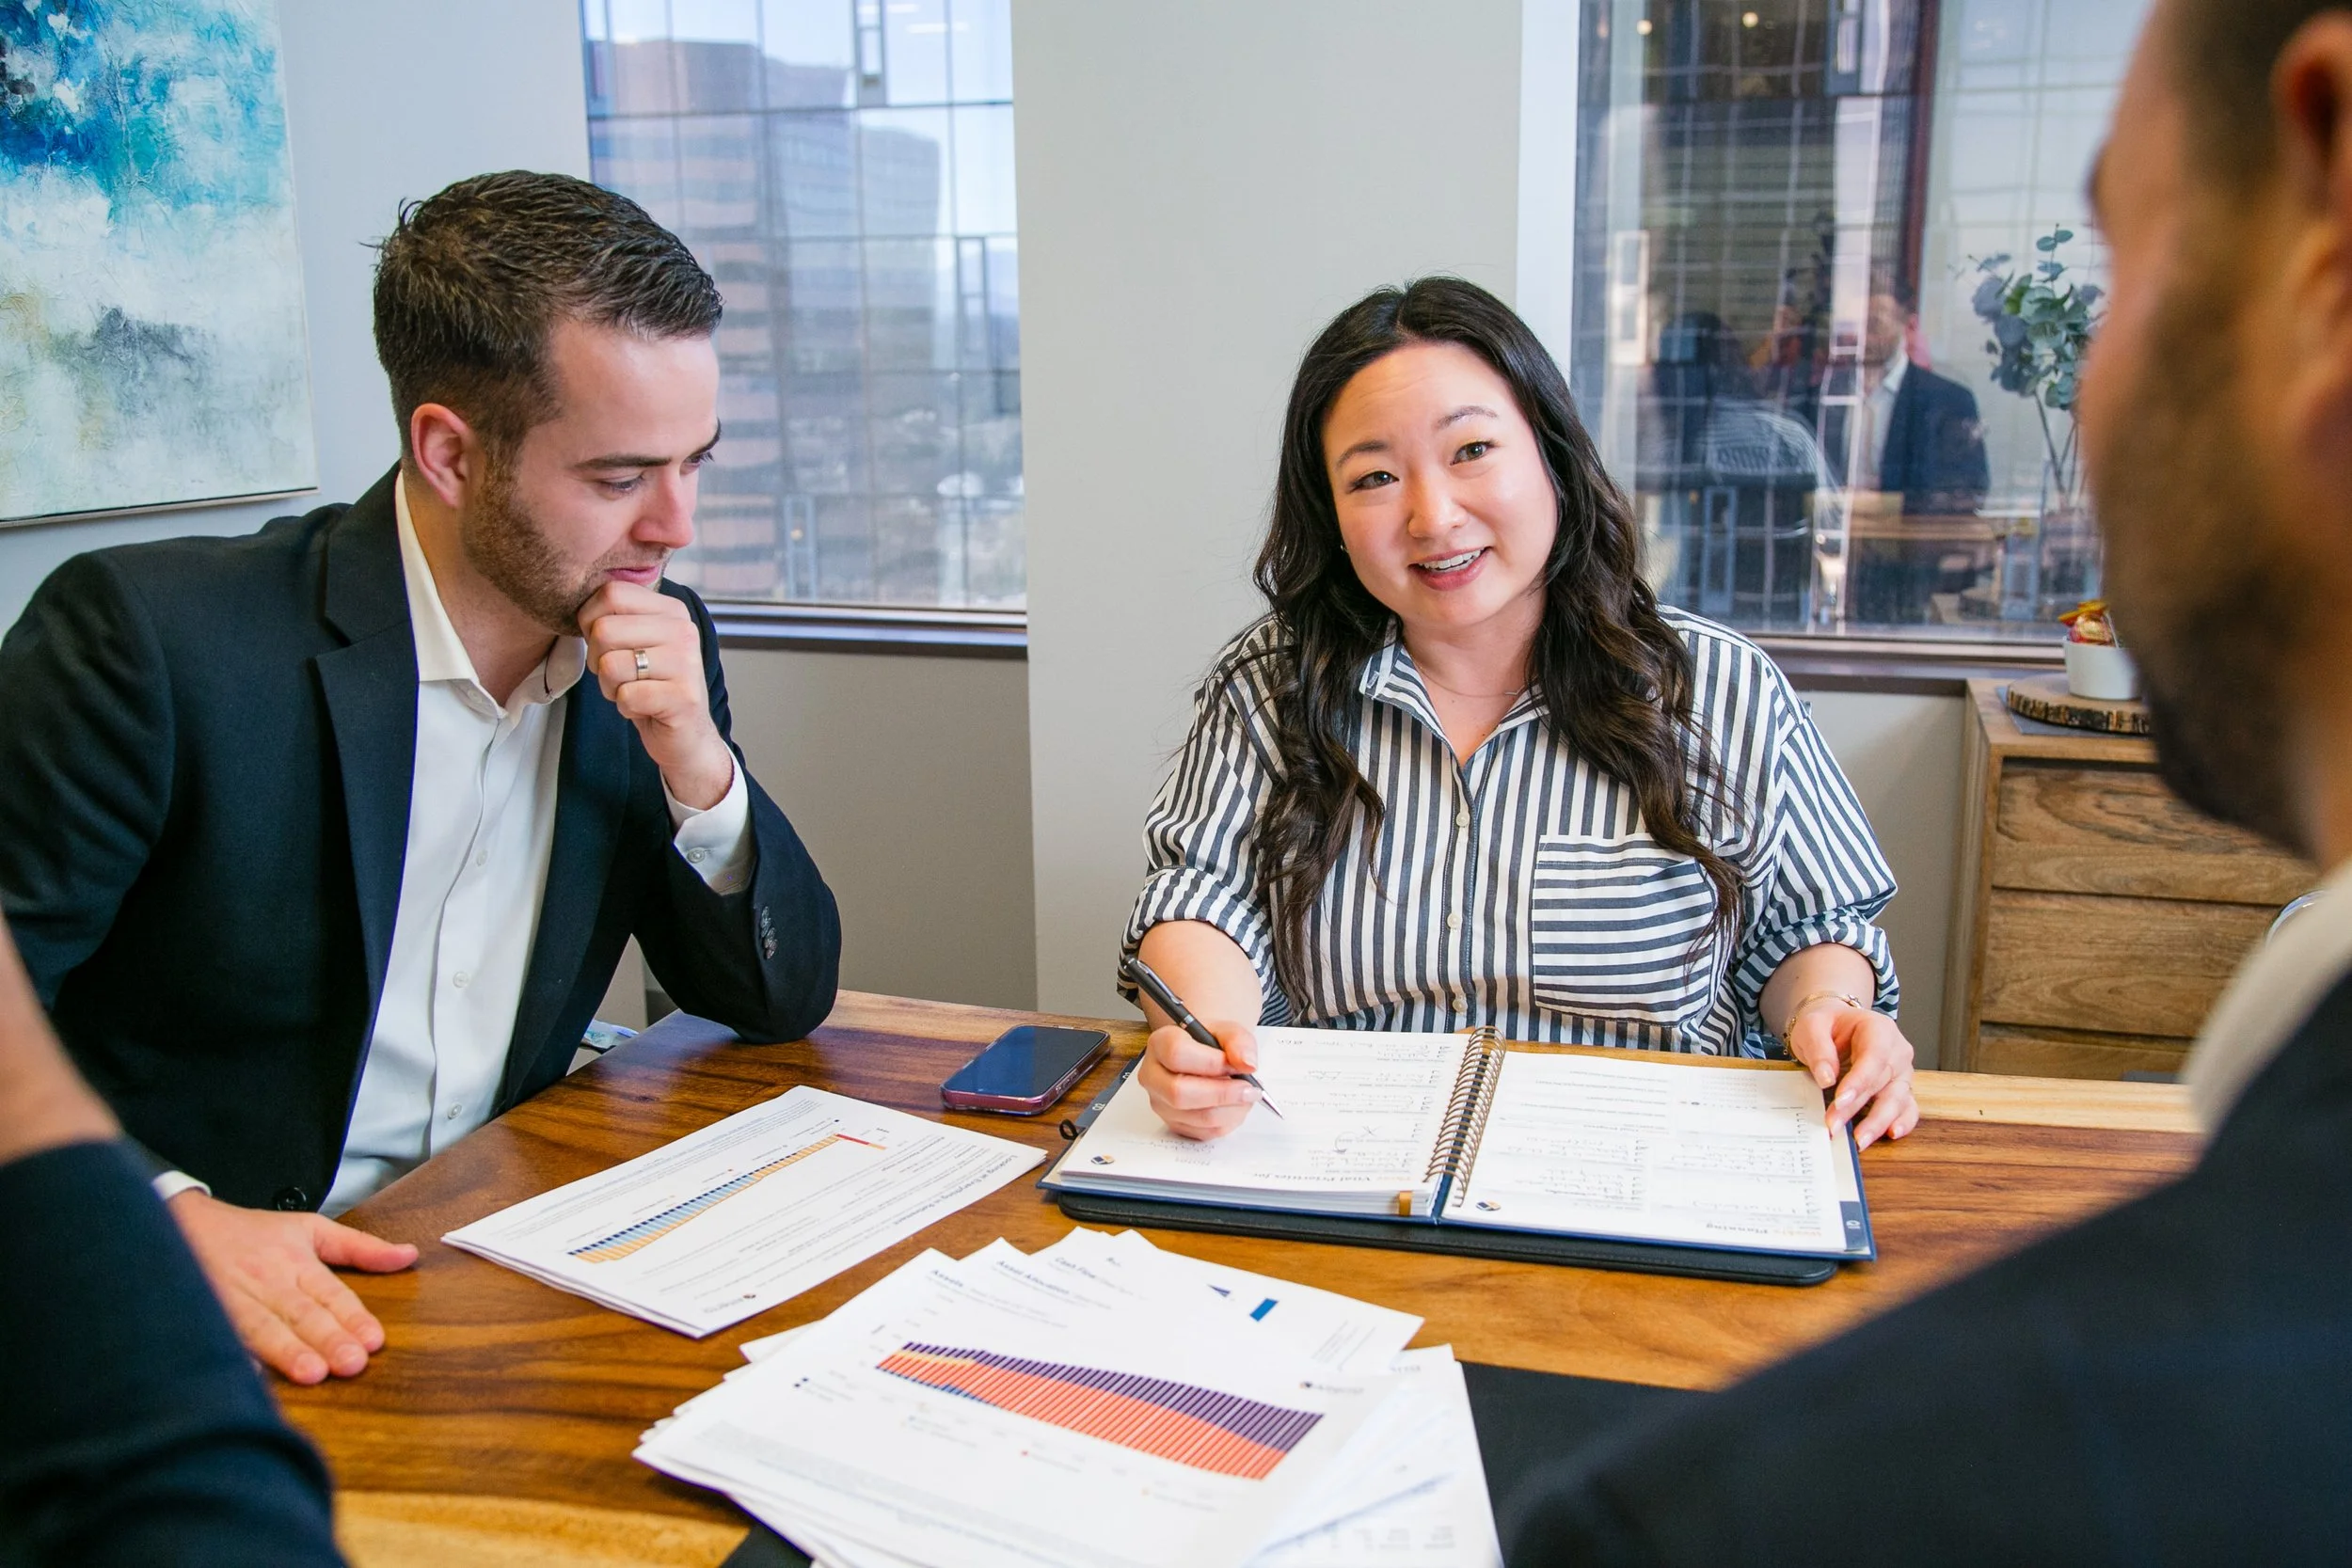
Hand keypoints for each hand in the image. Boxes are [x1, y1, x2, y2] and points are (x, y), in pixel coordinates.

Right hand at [167, 1190, 418, 1383]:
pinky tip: (249, 1375)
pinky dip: (233, 1356)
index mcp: (296, 1261)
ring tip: (312, 1374)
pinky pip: (219, 1336)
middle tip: (352, 1363)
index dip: (351, 1317)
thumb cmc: (252, 1233)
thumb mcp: (309, 1228)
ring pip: (263, 1329)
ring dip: (287, 1352)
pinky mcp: (202, 1313)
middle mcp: (267, 1281)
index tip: (373, 1341)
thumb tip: (410, 1256)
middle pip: (301, 1314)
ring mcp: (232, 1299)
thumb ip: (361, 1247)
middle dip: (327, 1339)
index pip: (330, 1294)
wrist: (180, 1223)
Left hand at [578, 580, 734, 808]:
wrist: (687, 735)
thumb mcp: (638, 642)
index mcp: (671, 610)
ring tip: (633, 690)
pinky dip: (625, 708)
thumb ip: (617, 617)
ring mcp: (686, 664)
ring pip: (610, 665)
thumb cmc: (652, 686)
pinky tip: (644, 708)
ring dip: (611, 687)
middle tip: (620, 674)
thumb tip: (578, 601)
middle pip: (604, 629)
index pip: (611, 592)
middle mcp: (683, 631)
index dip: (590, 620)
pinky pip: (626, 696)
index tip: (604, 643)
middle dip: (597, 659)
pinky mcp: (683, 697)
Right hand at [1137, 1019, 1262, 1140]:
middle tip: (1249, 1089)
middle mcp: (1153, 1075)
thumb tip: (1246, 1064)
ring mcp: (1161, 1103)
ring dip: (1231, 1110)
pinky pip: (1204, 1132)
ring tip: (1246, 1096)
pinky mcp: (1174, 1124)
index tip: (1235, 1065)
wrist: (1206, 1058)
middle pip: (1179, 1092)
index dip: (1211, 1063)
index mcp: (1160, 1044)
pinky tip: (1235, 1107)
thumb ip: (1239, 1041)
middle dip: (1223, 1093)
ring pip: (1195, 1117)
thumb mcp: (1228, 1031)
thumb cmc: (1213, 1044)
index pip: (1176, 1054)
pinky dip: (1228, 1122)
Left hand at [1784, 1003, 1918, 1149]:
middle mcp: (1897, 1051)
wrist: (1835, 1025)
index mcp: (1879, 1029)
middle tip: (1834, 1126)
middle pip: (1882, 1083)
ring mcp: (1901, 1072)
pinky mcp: (1900, 1089)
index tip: (1839, 1101)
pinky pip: (1908, 1108)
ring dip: (1877, 1122)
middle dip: (1857, 1108)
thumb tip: (1827, 1079)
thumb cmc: (1826, 1024)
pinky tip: (1890, 1134)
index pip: (1874, 1057)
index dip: (1859, 1081)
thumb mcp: (1812, 1026)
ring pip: (1897, 1100)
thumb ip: (1819, 1049)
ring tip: (1859, 1140)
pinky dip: (1902, 1122)